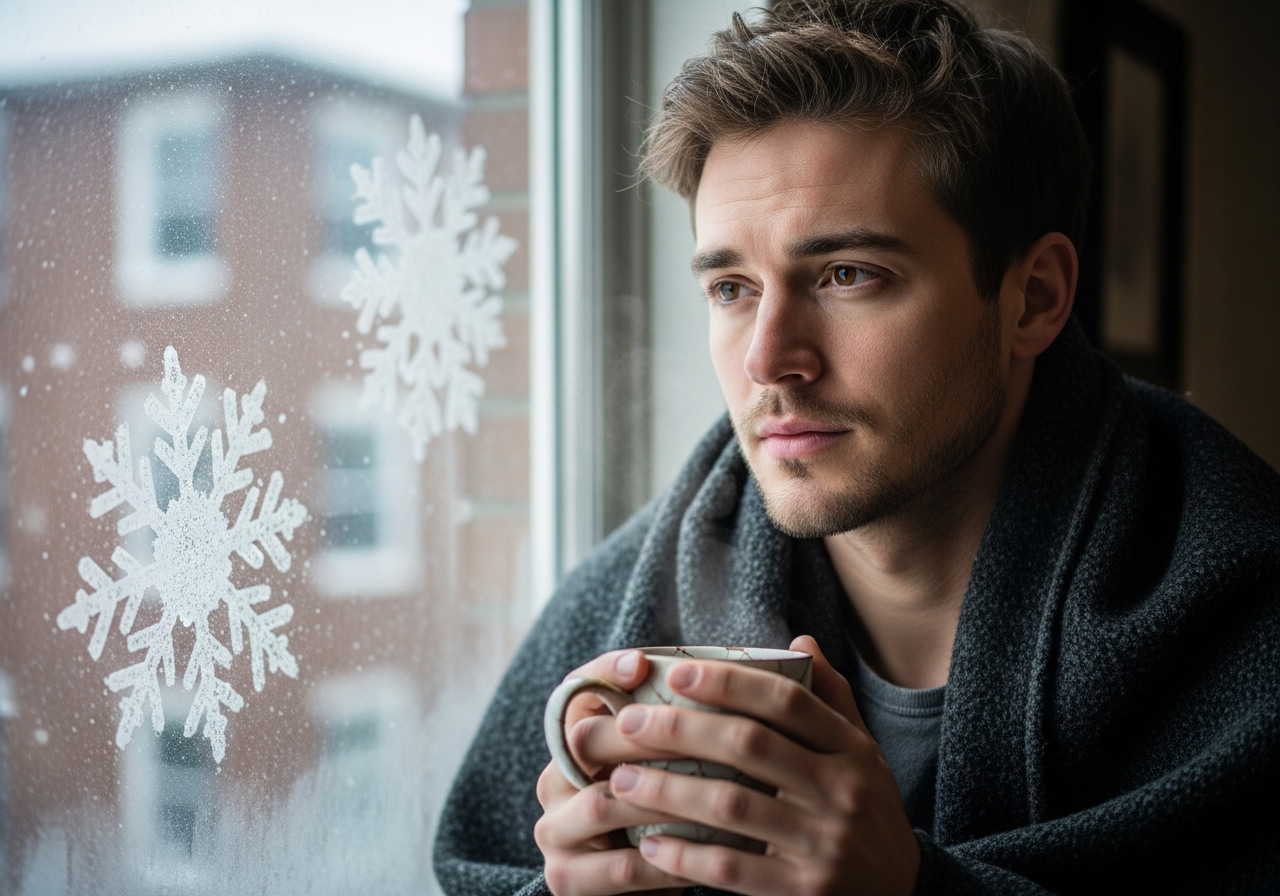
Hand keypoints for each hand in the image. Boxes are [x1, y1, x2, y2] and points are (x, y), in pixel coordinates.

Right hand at [534, 649, 691, 895]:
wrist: (649, 886)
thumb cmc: (671, 813)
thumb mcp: (678, 764)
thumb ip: (692, 720)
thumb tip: (755, 656)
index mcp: (573, 741)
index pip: (577, 690)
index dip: (604, 672)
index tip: (641, 665)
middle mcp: (555, 779)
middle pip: (585, 742)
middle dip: (643, 737)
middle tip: (701, 734)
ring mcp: (554, 829)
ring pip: (601, 804)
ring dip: (658, 800)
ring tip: (711, 798)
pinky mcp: (564, 878)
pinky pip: (619, 867)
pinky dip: (664, 863)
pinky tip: (703, 857)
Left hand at [606, 636, 919, 895]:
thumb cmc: (868, 813)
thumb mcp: (864, 755)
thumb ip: (832, 699)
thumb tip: (801, 640)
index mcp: (852, 750)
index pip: (787, 701)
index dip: (730, 682)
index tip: (679, 672)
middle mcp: (842, 791)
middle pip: (749, 744)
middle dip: (681, 728)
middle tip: (630, 722)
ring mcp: (824, 843)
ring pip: (732, 805)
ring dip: (668, 790)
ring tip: (622, 780)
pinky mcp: (806, 891)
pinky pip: (734, 870)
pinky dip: (687, 857)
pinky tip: (651, 845)